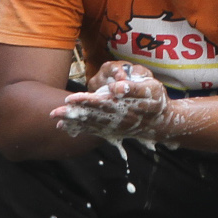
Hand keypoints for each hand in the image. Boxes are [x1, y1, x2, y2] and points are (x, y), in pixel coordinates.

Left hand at [50, 62, 169, 140]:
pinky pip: (94, 130)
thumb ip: (133, 88)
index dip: (84, 101)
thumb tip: (116, 88)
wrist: (163, 122)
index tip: (69, 100)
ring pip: (90, 124)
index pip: (99, 103)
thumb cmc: (156, 101)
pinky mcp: (113, 130)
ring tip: (57, 122)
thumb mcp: (151, 89)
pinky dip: (81, 129)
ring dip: (74, 123)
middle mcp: (115, 119)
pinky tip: (68, 128)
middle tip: (53, 114)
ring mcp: (114, 126)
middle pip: (90, 116)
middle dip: (72, 115)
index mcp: (122, 106)